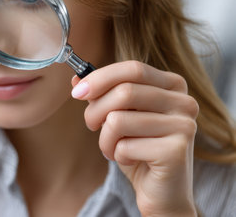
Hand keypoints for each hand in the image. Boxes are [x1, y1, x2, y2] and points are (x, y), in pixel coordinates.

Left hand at [71, 61, 197, 215]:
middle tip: (91, 125)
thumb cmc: (138, 148)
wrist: (161, 192)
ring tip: (113, 147)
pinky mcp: (176, 151)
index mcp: (173, 86)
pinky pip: (125, 145)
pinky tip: (128, 160)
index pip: (133, 68)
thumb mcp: (119, 115)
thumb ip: (102, 94)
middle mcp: (184, 102)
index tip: (77, 92)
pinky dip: (116, 154)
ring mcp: (184, 126)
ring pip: (118, 119)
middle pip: (124, 92)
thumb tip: (77, 78)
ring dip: (105, 138)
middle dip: (95, 110)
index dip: (100, 78)